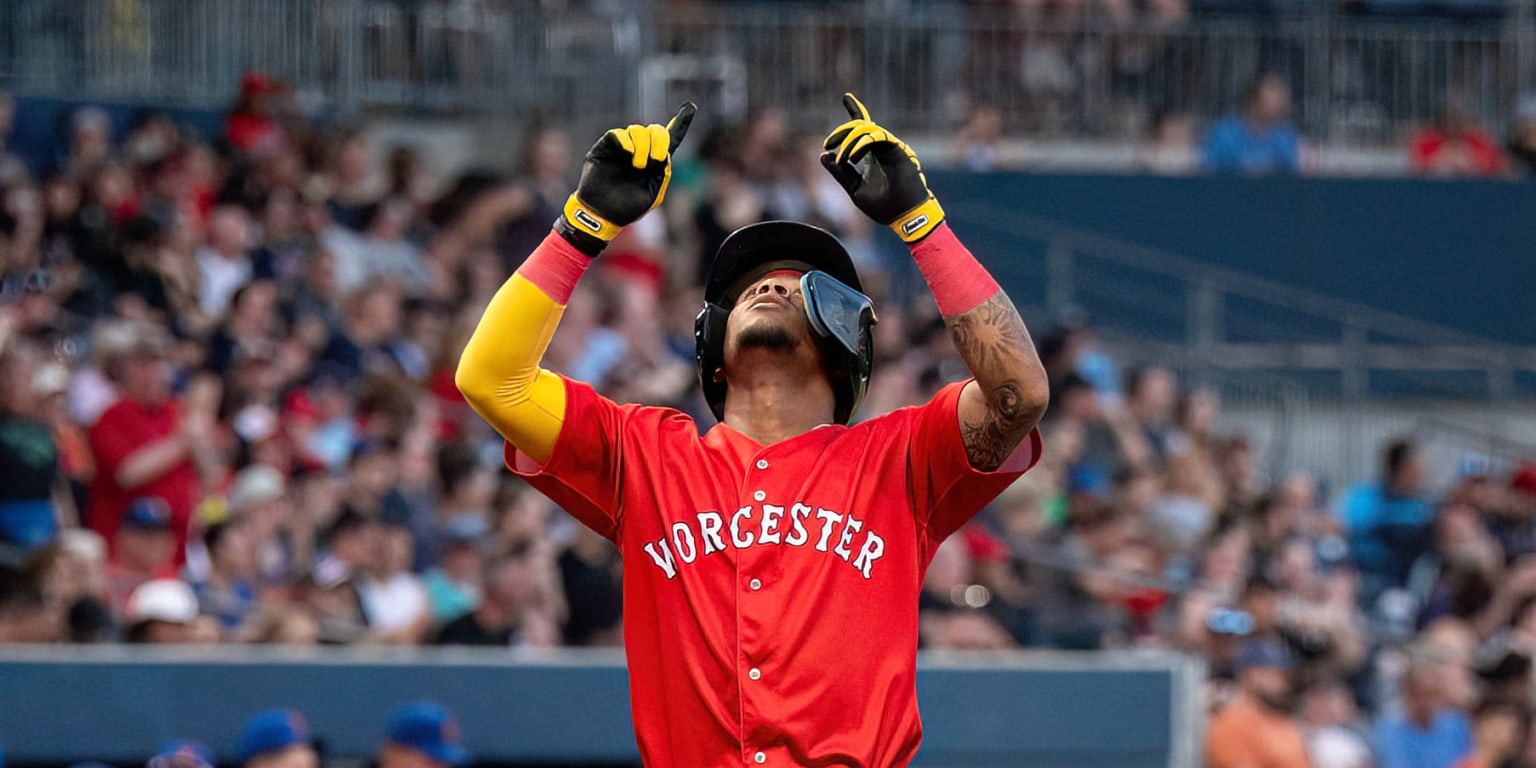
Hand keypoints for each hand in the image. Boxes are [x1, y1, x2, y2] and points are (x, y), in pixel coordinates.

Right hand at [557, 103, 696, 255]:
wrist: (602, 215)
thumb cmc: (627, 208)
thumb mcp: (653, 193)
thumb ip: (662, 172)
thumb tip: (664, 151)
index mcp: (654, 162)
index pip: (670, 139)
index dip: (681, 122)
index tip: (690, 107)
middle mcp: (639, 151)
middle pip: (655, 130)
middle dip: (659, 141)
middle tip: (655, 160)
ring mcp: (622, 148)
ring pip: (637, 130)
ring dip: (642, 146)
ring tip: (638, 165)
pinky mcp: (605, 148)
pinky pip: (617, 134)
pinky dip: (626, 142)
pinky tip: (628, 154)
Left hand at [820, 93, 944, 242]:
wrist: (904, 216)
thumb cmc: (884, 207)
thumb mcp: (854, 189)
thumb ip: (841, 173)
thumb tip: (823, 157)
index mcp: (871, 155)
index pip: (862, 129)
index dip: (855, 110)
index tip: (846, 97)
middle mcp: (880, 148)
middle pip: (860, 126)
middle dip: (841, 132)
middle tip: (828, 144)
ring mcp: (889, 147)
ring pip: (866, 129)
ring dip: (849, 141)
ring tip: (842, 158)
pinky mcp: (897, 149)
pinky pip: (877, 136)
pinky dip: (861, 144)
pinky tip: (852, 157)